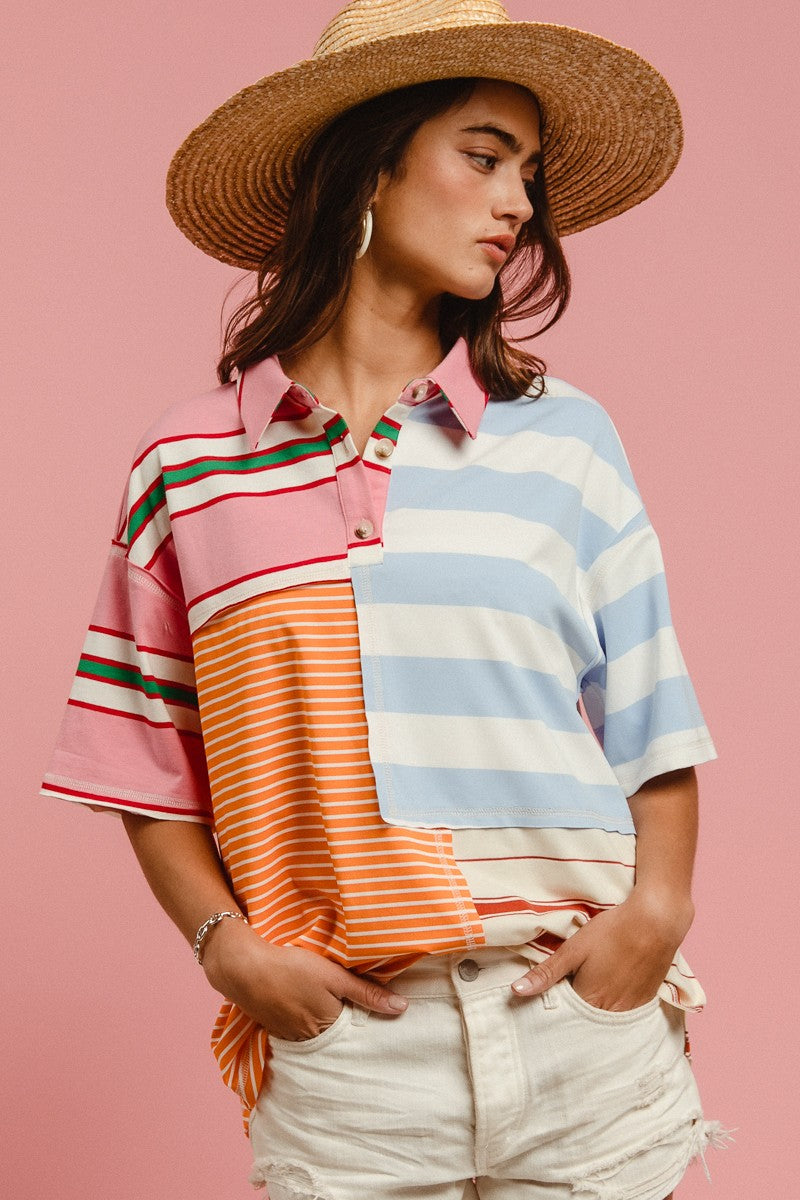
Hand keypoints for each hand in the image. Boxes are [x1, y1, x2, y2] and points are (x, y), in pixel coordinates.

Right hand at [201, 918, 407, 1039]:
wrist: (245, 969)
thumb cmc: (292, 968)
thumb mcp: (334, 976)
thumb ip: (367, 993)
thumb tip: (402, 1008)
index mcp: (330, 1025)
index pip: (356, 1028)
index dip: (365, 1017)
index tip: (374, 1011)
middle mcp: (312, 1038)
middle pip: (337, 1034)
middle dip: (346, 1025)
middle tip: (351, 1008)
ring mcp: (291, 1036)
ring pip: (317, 1033)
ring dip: (324, 1023)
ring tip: (327, 1005)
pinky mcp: (276, 1029)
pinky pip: (298, 1031)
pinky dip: (305, 1022)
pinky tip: (304, 1006)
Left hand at [510, 890, 694, 1011]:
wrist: (656, 921)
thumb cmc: (612, 931)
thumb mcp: (574, 948)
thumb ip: (546, 973)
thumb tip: (516, 991)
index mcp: (588, 1000)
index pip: (563, 1016)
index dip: (554, 1006)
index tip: (547, 997)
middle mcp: (610, 1012)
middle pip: (584, 1020)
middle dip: (572, 1013)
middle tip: (566, 991)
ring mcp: (630, 1009)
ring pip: (604, 1019)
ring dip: (593, 1011)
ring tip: (588, 989)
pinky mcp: (645, 1001)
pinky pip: (623, 1014)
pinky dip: (613, 1008)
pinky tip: (610, 990)